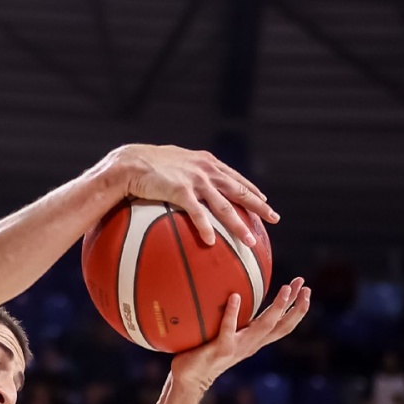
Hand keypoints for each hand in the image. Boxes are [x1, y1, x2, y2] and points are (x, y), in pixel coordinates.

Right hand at [104, 144, 275, 245]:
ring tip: (249, 241)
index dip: (252, 190)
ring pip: (223, 206)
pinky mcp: (180, 191)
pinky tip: (211, 242)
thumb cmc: (147, 164)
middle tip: (274, 219)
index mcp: (206, 163)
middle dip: (259, 206)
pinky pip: (197, 213)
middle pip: (239, 191)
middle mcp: (206, 170)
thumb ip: (188, 171)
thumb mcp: (175, 162)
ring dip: (238, 225)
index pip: (236, 178)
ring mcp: (194, 180)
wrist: (129, 162)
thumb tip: (192, 186)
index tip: (264, 201)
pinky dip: (205, 227)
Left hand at [171, 278, 310, 392]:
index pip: (281, 324)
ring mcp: (237, 348)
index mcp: (254, 341)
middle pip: (281, 326)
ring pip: (264, 327)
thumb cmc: (205, 352)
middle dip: (296, 306)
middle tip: (304, 286)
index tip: (305, 287)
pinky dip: (232, 313)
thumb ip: (233, 319)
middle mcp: (251, 345)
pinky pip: (228, 330)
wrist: (191, 379)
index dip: (295, 308)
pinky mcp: (221, 350)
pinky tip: (234, 296)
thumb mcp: (225, 334)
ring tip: (286, 288)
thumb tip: (232, 292)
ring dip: (277, 307)